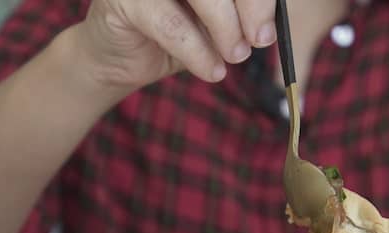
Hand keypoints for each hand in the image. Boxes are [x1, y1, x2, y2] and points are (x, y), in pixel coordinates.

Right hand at [78, 0, 275, 89]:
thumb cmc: (172, 35)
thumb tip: (267, 26)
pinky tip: (212, 70)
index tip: (269, 27)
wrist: (118, 60)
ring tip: (235, 56)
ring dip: (225, 28)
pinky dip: (197, 51)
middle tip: (260, 41)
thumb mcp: (214, 24)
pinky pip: (171, 25)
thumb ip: (240, 16)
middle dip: (250, 5)